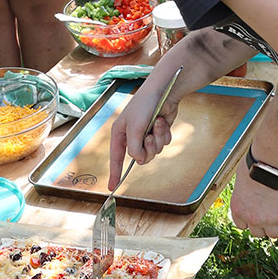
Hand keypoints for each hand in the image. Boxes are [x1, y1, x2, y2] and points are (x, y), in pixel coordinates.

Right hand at [107, 70, 181, 190]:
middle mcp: (133, 135)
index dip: (114, 172)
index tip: (112, 187)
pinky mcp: (159, 132)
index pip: (116, 157)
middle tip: (149, 136)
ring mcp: (147, 134)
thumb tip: (139, 160)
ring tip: (158, 124)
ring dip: (158, 139)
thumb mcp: (135, 127)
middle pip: (141, 157)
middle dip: (148, 148)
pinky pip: (164, 143)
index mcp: (121, 133)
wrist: (164, 91)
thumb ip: (134, 148)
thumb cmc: (145, 104)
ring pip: (154, 151)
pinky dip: (165, 134)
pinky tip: (164, 122)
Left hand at [229, 160, 277, 239]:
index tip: (255, 215)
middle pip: (257, 233)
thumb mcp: (241, 179)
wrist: (269, 163)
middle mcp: (251, 217)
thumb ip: (244, 191)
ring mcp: (268, 219)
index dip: (249, 221)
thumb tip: (249, 190)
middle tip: (269, 215)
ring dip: (277, 226)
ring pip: (273, 234)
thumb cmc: (254, 165)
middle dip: (263, 225)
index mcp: (238, 207)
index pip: (241, 225)